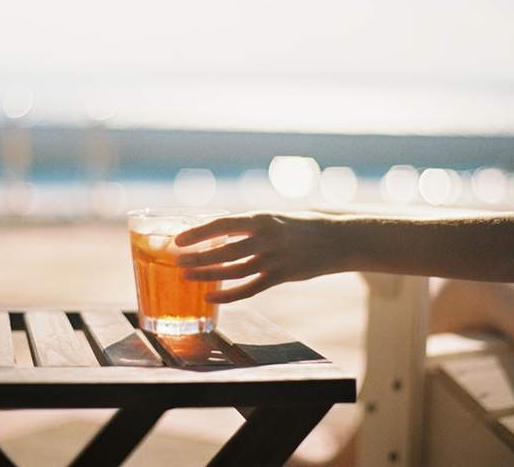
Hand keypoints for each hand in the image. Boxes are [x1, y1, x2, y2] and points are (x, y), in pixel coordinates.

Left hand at [175, 212, 341, 302]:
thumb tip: (216, 234)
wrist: (337, 238)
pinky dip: (228, 295)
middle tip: (175, 261)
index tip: (179, 239)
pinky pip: (249, 289)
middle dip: (198, 258)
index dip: (199, 233)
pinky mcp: (282, 276)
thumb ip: (248, 227)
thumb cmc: (300, 226)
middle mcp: (266, 238)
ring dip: (208, 275)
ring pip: (234, 271)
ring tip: (187, 277)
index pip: (223, 225)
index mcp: (262, 218)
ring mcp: (275, 259)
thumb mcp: (274, 218)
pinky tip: (210, 296)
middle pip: (225, 251)